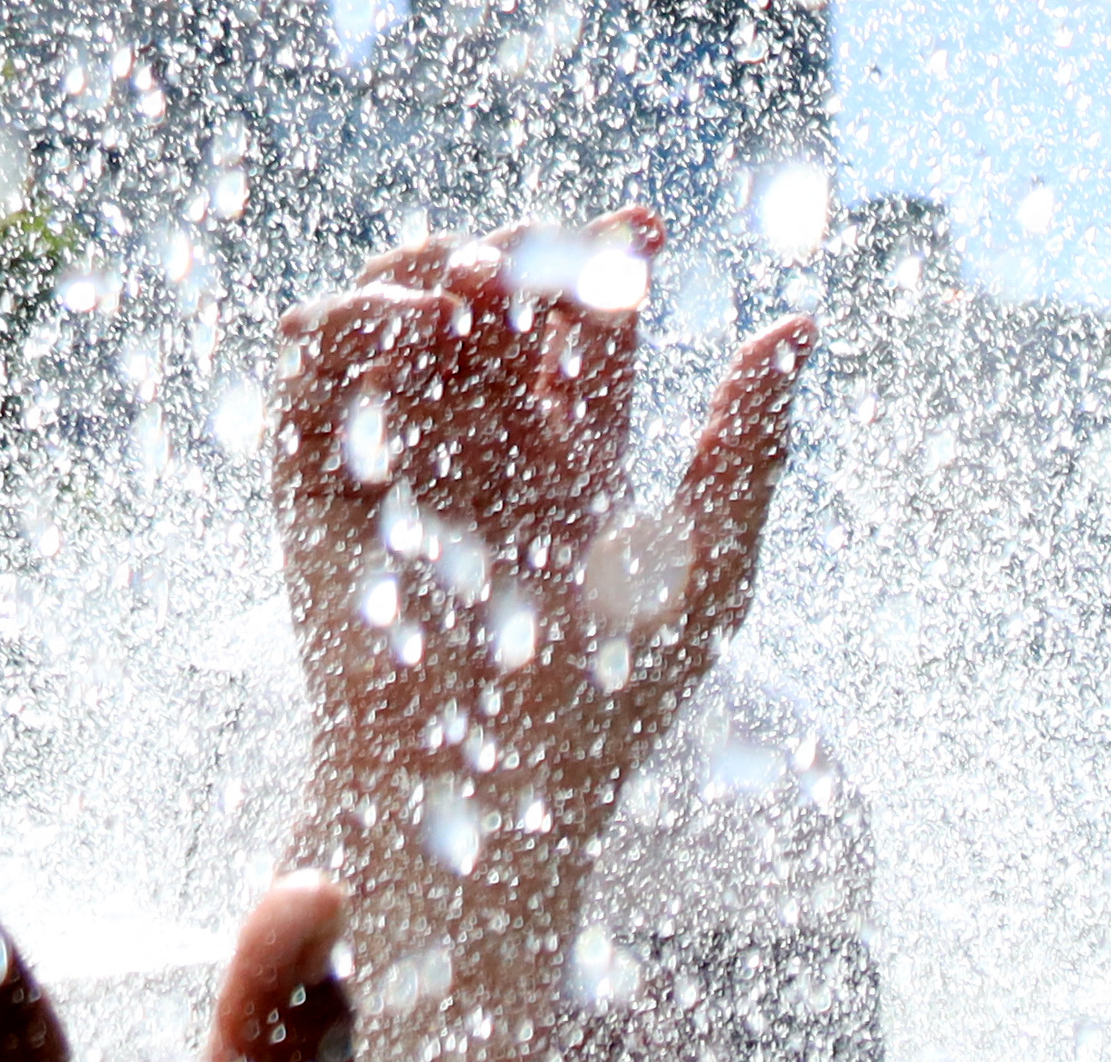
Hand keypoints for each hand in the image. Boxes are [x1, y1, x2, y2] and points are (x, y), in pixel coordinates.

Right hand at [279, 218, 809, 953]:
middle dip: (514, 256)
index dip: (604, 262)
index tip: (643, 222)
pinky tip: (420, 323)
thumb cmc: (611, 705)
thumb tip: (798, 329)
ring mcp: (398, 463)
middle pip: (485, 306)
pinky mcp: (320, 488)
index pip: (578, 334)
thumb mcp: (708, 565)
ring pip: (395, 315)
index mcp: (567, 464)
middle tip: (550, 254)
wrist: (501, 790)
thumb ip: (748, 448)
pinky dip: (355, 318)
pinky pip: (313, 368)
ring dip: (429, 266)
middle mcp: (480, 453)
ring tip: (483, 279)